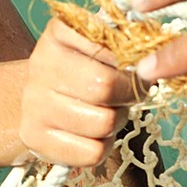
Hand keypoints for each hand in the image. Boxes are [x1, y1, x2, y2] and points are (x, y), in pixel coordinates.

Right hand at [19, 18, 140, 165]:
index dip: (133, 62)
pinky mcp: (35, 137)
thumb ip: (122, 41)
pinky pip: (92, 152)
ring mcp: (34, 103)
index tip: (134, 67)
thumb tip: (152, 57)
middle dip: (128, 94)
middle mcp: (41, 65)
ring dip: (116, 121)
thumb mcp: (95, 44)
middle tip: (127, 94)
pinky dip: (103, 146)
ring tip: (108, 112)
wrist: (35, 97)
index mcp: (59, 33)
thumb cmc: (78, 69)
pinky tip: (95, 134)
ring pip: (103, 123)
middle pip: (106, 87)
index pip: (111, 46)